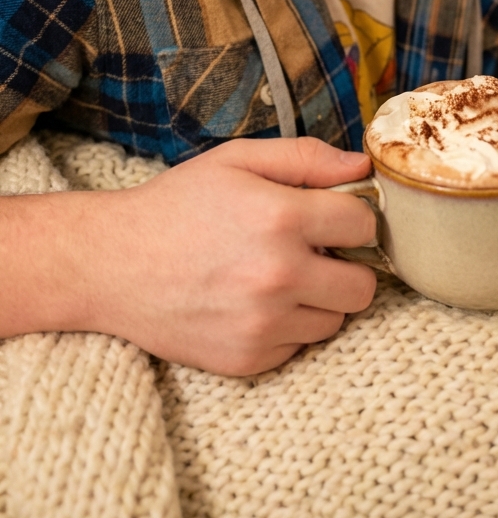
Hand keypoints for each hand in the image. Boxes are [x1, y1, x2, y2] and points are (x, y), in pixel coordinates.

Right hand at [85, 138, 377, 376]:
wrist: (112, 265)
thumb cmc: (177, 205)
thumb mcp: (237, 160)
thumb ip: (306, 158)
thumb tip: (362, 168)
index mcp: (281, 218)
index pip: (364, 226)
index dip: (353, 218)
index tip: (333, 218)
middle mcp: (279, 276)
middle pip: (363, 286)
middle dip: (346, 265)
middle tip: (315, 252)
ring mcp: (264, 324)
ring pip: (335, 320)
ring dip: (318, 299)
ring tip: (278, 276)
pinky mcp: (248, 359)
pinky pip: (299, 345)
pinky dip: (287, 326)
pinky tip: (254, 302)